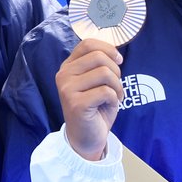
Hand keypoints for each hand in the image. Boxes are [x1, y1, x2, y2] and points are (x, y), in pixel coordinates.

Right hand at [56, 38, 122, 159]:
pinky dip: (114, 99)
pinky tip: (108, 106)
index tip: (118, 61)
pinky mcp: (76, 104)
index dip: (108, 49)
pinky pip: (106, 92)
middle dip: (116, 71)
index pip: (88, 44)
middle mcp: (63, 75)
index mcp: (68, 67)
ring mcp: (67, 89)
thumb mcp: (96, 81)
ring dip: (117, 87)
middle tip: (115, 86)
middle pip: (99, 57)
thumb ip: (100, 65)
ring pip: (105, 73)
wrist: (87, 138)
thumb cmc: (95, 108)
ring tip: (114, 97)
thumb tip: (115, 53)